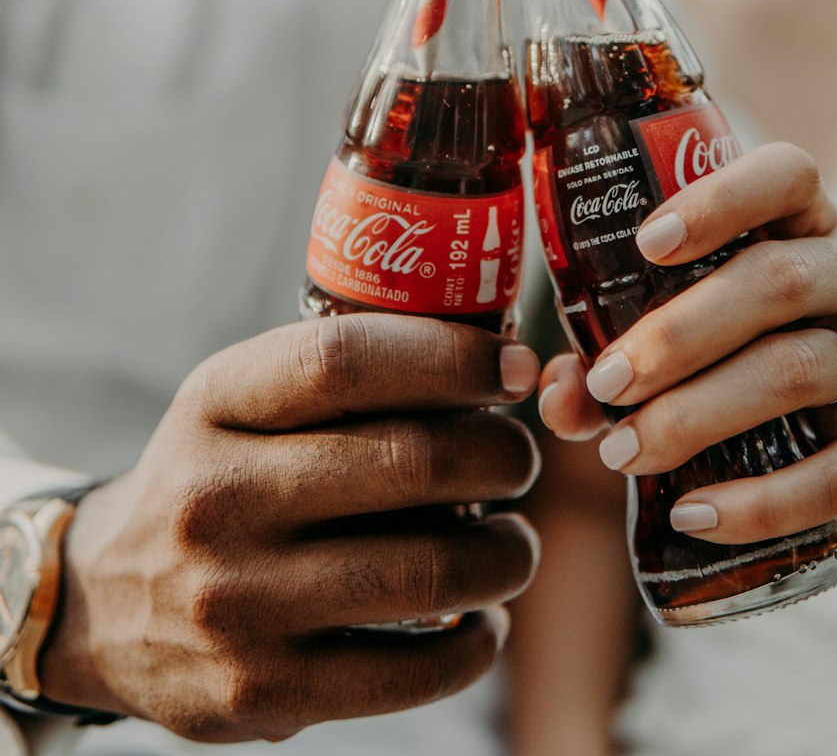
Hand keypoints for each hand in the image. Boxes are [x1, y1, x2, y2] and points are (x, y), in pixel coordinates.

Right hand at [40, 315, 540, 741]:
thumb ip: (340, 373)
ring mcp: (235, 601)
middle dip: (500, 455)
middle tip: (520, 459)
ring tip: (513, 542)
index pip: (345, 360)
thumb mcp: (238, 399)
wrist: (104, 603)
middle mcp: (217, 497)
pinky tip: (483, 619)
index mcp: (215, 403)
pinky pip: (408, 674)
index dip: (450, 358)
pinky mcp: (260, 691)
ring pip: (426, 570)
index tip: (513, 368)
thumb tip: (496, 362)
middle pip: (408, 460)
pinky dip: (475, 646)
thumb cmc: (216, 475)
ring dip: (505, 553)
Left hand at [538, 143, 836, 549]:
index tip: (646, 244)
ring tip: (624, 452)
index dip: (719, 200)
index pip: (786, 175)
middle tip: (606, 382)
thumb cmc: (754, 366)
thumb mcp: (696, 340)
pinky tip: (693, 514)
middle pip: (778, 281)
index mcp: (808, 224)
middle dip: (678, 334)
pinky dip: (756, 501)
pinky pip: (834, 476)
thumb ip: (617, 356)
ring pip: (796, 372)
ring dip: (697, 415)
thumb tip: (556, 391)